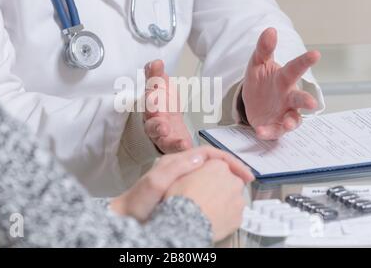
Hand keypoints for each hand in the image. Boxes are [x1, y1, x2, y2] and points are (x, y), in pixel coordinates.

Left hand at [111, 146, 253, 222]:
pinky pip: (203, 181)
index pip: (209, 153)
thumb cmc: (136, 203)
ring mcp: (179, 175)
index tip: (243, 173)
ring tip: (239, 186)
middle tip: (247, 179)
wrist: (124, 217)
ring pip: (209, 170)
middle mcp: (179, 165)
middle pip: (212, 159)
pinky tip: (220, 196)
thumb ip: (174, 168)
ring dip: (226, 174)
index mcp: (175, 161)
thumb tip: (198, 157)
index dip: (229, 160)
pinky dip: (216, 185)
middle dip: (232, 166)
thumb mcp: (154, 184)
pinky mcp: (180, 187)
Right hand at [144, 60, 192, 153]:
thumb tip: (155, 62)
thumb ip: (155, 75)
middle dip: (156, 123)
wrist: (169, 126)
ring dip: (166, 138)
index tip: (155, 91)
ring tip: (174, 137)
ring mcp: (162, 136)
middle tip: (161, 124)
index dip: (151, 95)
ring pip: (160, 138)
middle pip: (152, 124)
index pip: (149, 99)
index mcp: (151, 107)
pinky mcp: (171, 145)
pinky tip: (185, 146)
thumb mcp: (160, 87)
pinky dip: (179, 147)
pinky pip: (173, 148)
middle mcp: (153, 122)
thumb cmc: (163, 107)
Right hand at [165, 159, 248, 241]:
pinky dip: (226, 215)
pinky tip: (212, 218)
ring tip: (206, 208)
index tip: (203, 179)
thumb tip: (195, 162)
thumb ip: (191, 166)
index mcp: (218, 166)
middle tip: (204, 194)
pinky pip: (233, 214)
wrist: (187, 225)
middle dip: (219, 185)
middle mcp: (233, 180)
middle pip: (228, 179)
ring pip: (232, 197)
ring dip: (224, 200)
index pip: (217, 164)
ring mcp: (238, 199)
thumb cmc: (181, 200)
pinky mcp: (239, 217)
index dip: (208, 173)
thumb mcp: (179, 174)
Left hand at [242, 28, 320, 139]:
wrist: (252, 101)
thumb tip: (270, 30)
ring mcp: (283, 112)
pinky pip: (274, 131)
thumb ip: (263, 49)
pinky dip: (269, 132)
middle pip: (300, 98)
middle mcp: (288, 96)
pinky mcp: (275, 126)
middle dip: (306, 100)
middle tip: (312, 103)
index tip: (315, 54)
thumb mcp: (257, 63)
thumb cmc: (260, 80)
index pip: (296, 68)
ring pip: (293, 119)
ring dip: (292, 122)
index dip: (305, 61)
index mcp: (284, 78)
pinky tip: (261, 131)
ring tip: (289, 125)